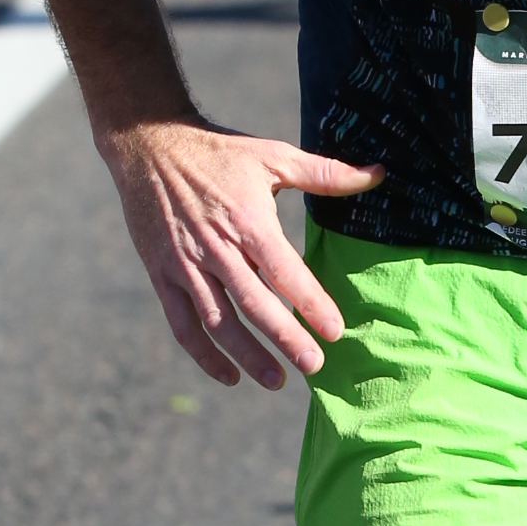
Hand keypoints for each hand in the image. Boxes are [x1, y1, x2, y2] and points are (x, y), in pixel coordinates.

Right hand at [97, 118, 383, 387]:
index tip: (335, 330)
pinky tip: (229, 376)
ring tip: (277, 380)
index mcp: (247, 220)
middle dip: (286, 338)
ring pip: (218, 322)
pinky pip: (183, 324)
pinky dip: (204, 354)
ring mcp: (185, 265)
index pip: (284, 270)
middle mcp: (215, 248)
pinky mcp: (162, 275)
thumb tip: (378, 174)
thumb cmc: (219, 152)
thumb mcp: (273, 155)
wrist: (148, 144)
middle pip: (254, 303)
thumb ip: (326, 173)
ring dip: (247, 355)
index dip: (310, 302)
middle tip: (314, 366)